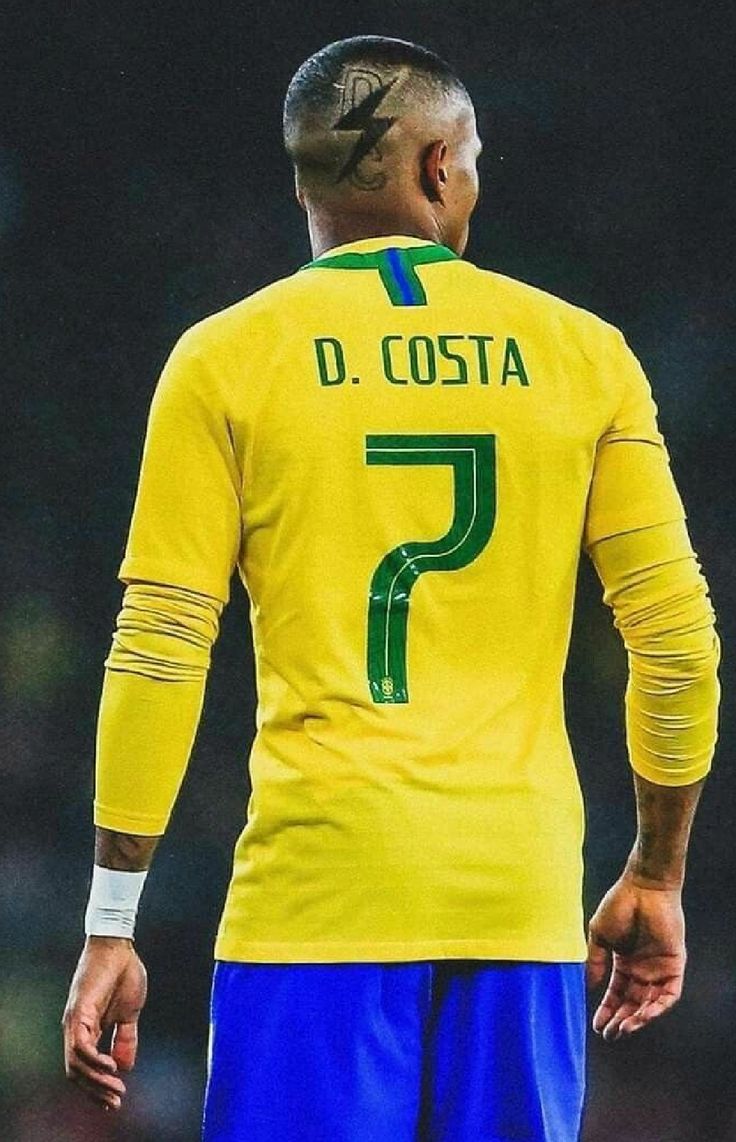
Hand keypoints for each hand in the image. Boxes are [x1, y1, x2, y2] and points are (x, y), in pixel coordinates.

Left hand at [62, 936, 146, 1110]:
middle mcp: (75, 1029)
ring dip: (96, 1081)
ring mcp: (75, 1021)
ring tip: (116, 1088)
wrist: (119, 946)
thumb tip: (125, 1067)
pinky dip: (94, 1060)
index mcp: (86, 1030)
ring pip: (76, 1064)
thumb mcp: (129, 1013)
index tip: (115, 1100)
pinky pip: (81, 1046)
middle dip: (96, 1091)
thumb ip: (125, 1038)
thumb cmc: (124, 974)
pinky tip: (111, 1066)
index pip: (84, 1069)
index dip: (97, 1087)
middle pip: (76, 1072)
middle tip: (116, 1101)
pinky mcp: (79, 1011)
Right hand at [586, 870, 685, 1040]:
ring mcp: (659, 968)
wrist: (643, 888)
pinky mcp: (674, 965)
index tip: (596, 1025)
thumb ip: (595, 961)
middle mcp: (643, 969)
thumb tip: (590, 988)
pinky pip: (669, 994)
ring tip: (623, 1029)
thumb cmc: (619, 905)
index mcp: (625, 962)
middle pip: (633, 1003)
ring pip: (651, 1003)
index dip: (607, 1010)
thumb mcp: (599, 935)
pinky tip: (643, 1016)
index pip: (616, 993)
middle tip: (610, 1035)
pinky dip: (657, 1007)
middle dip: (621, 1020)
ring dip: (638, 1018)